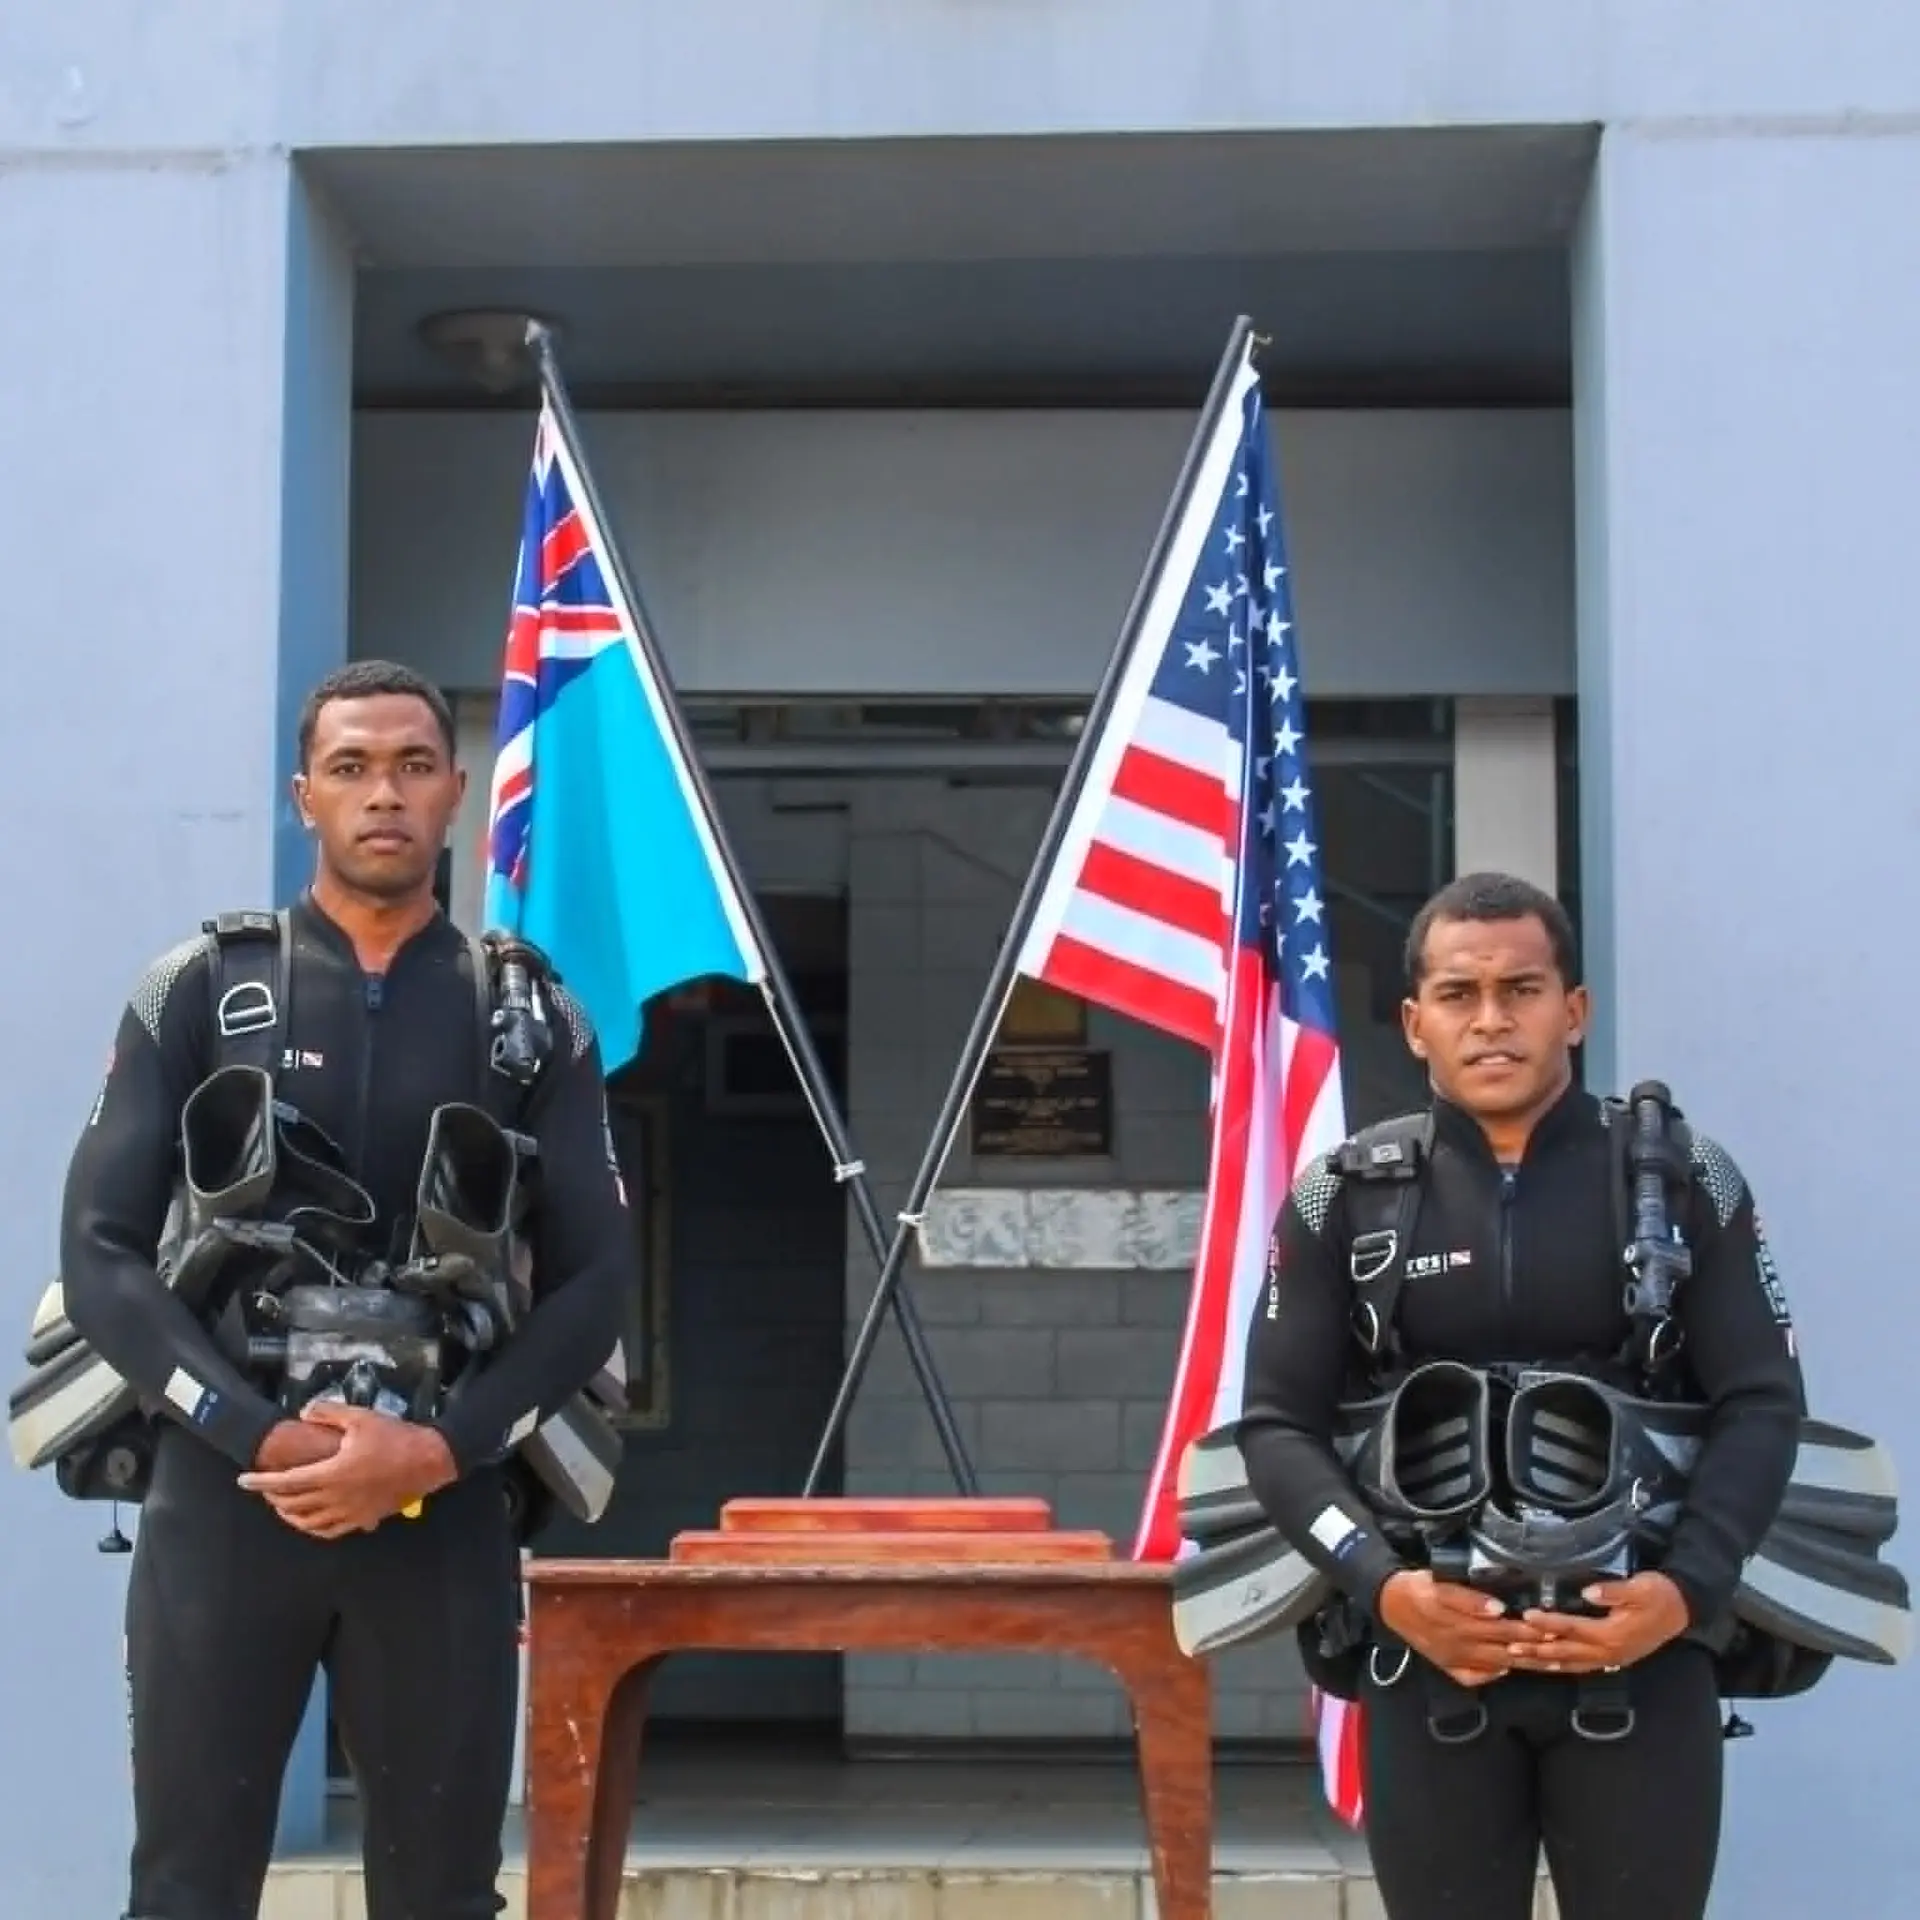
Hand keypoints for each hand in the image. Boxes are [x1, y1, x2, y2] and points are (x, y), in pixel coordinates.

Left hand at [238, 1402, 456, 1539]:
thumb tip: (304, 1412)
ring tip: (282, 1506)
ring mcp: (350, 1512)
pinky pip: (330, 1531)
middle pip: (293, 1504)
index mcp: (332, 1474)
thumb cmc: (395, 1437)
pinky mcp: (363, 1519)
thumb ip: (329, 1413)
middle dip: (273, 1498)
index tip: (243, 1479)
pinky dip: (313, 1528)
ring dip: (289, 1515)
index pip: (286, 1482)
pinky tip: (310, 1521)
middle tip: (264, 1487)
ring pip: (308, 1523)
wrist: (429, 1460)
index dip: (261, 1482)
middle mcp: (336, 1498)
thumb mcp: (361, 1417)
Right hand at [1377, 1570, 1551, 1687]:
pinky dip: (1495, 1675)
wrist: (1389, 1603)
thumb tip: (1498, 1610)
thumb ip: (1467, 1599)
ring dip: (1524, 1664)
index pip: (1505, 1629)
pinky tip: (1510, 1671)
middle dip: (1535, 1649)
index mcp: (1461, 1625)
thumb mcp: (1438, 1584)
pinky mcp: (1449, 1665)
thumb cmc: (1418, 1586)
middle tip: (1562, 1647)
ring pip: (1497, 1664)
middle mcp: (1462, 1646)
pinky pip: (1475, 1676)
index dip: (1530, 1631)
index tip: (1554, 1629)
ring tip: (1550, 1663)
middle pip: (1506, 1649)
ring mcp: (1457, 1659)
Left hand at [1505, 1573, 1691, 1674]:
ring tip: (1521, 1658)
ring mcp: (1612, 1658)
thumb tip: (1588, 1591)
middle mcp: (1609, 1652)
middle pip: (1566, 1652)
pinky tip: (1550, 1664)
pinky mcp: (1614, 1658)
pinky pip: (1583, 1666)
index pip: (1573, 1628)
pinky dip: (1563, 1665)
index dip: (1549, 1622)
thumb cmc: (1659, 1594)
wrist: (1682, 1609)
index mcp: (1612, 1634)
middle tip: (1510, 1646)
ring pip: (1572, 1663)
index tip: (1526, 1616)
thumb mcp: (1640, 1587)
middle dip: (1538, 1649)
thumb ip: (1613, 1592)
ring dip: (1545, 1661)